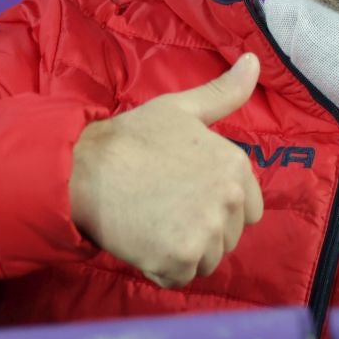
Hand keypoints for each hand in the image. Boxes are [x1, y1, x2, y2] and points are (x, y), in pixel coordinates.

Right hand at [67, 54, 265, 286]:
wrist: (84, 168)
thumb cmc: (133, 138)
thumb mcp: (183, 108)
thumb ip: (225, 92)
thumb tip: (254, 61)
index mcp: (237, 165)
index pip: (249, 210)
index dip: (219, 207)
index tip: (188, 197)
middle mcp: (230, 199)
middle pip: (229, 238)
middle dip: (202, 231)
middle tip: (164, 209)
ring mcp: (206, 231)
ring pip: (207, 260)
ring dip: (183, 252)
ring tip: (153, 225)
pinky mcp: (179, 258)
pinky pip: (181, 278)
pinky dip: (163, 270)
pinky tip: (143, 243)